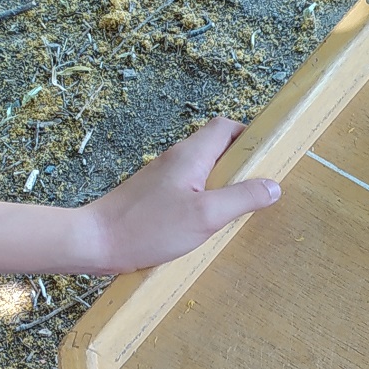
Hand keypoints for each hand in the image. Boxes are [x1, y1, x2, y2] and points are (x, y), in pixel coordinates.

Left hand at [73, 117, 279, 273]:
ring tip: (237, 210)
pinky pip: (190, 188)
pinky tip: (209, 223)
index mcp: (190, 156)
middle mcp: (177, 160)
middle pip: (217, 148)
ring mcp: (164, 177)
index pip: (226, 127)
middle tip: (258, 191)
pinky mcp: (155, 195)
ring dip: (225, 185)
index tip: (268, 158)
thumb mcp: (205, 216)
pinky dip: (207, 199)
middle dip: (242, 165)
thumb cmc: (147, 228)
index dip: (251, 137)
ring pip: (204, 170)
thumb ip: (242, 198)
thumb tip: (274, 186)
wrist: (94, 241)